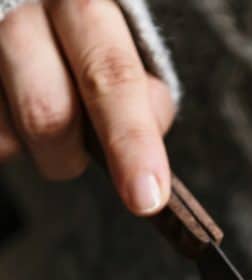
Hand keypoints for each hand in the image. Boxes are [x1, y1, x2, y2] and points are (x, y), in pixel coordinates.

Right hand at [0, 0, 174, 214]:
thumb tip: (144, 148)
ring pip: (5, 133)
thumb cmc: (85, 35)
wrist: (26, 7)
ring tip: (42, 116)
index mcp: (82, 3)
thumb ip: (145, 96)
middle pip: (48, 114)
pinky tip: (14, 111)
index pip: (112, 79)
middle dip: (70, 157)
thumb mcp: (126, 48)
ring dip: (33, 149)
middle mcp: (23, 12)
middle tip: (76, 155)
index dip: (132, 144)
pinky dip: (7, 138)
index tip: (147, 197)